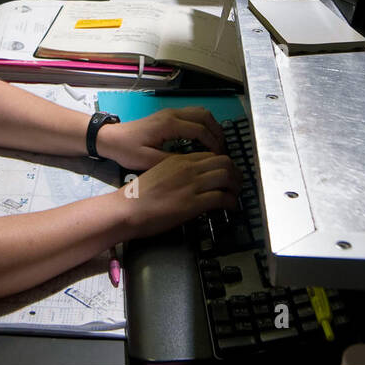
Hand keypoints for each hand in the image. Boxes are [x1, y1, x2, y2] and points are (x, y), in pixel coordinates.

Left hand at [97, 107, 225, 170]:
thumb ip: (172, 161)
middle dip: (217, 132)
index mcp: (169, 124)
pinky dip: (203, 124)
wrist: (111, 138)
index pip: (200, 130)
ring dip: (211, 126)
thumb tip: (194, 163)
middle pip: (205, 116)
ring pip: (200, 112)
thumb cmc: (127, 150)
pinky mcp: (168, 115)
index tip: (218, 157)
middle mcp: (172, 114)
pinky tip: (203, 139)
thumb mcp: (148, 161)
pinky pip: (193, 114)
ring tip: (216, 144)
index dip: (213, 144)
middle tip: (222, 150)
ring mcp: (170, 112)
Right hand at [118, 152, 239, 238]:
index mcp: (180, 160)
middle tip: (237, 184)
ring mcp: (191, 185)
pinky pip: (221, 198)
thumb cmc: (139, 195)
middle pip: (224, 162)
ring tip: (236, 195)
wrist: (128, 209)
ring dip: (236, 186)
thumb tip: (194, 180)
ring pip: (227, 177)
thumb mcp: (160, 173)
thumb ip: (178, 172)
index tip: (227, 174)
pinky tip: (230, 206)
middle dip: (236, 173)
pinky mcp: (193, 203)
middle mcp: (189, 169)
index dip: (225, 165)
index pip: (212, 155)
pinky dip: (230, 202)